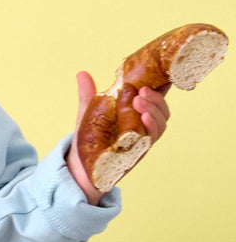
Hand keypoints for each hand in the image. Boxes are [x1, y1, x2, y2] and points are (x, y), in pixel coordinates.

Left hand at [66, 71, 171, 202]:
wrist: (79, 168)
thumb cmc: (88, 140)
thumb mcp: (87, 114)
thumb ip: (88, 95)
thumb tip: (82, 73)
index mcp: (135, 114)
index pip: (154, 99)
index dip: (161, 86)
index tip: (161, 72)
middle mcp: (143, 127)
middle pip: (162, 110)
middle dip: (156, 98)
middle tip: (142, 90)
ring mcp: (142, 140)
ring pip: (160, 124)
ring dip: (153, 109)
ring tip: (139, 100)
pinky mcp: (139, 152)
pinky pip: (151, 139)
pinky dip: (150, 126)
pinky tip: (144, 118)